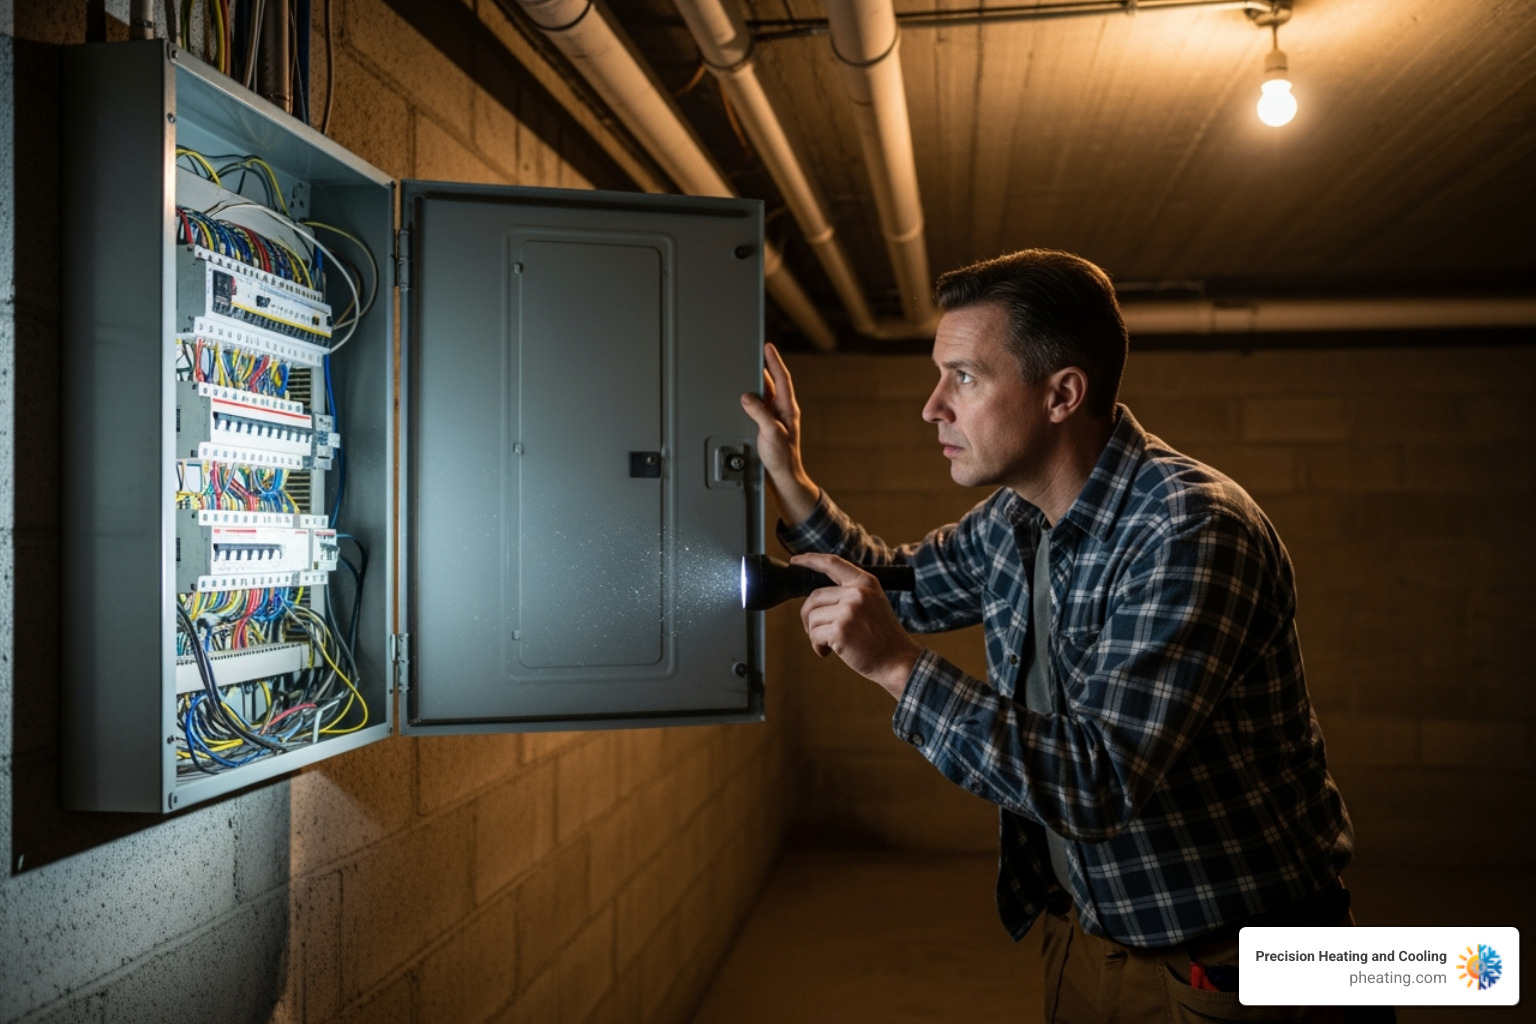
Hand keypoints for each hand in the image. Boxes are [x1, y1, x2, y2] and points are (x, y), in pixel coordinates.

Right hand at [741, 343, 818, 525]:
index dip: (774, 361)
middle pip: (774, 383)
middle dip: (765, 366)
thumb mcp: (770, 433)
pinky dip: (752, 398)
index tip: (767, 346)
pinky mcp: (769, 427)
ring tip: (747, 370)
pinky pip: (760, 406)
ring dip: (758, 382)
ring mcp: (777, 419)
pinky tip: (744, 398)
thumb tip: (748, 396)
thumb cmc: (782, 458)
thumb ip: (760, 413)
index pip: (783, 379)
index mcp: (788, 409)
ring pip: (766, 394)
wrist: (784, 478)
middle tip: (755, 352)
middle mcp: (784, 411)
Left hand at [793, 552, 922, 699]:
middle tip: (817, 632)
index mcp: (865, 582)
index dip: (810, 560)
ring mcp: (849, 611)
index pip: (832, 563)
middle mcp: (857, 593)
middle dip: (809, 616)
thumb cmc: (883, 637)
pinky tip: (829, 652)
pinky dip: (817, 646)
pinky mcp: (840, 630)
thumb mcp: (873, 603)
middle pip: (814, 597)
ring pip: (812, 617)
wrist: (898, 660)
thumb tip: (816, 598)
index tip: (796, 561)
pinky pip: (814, 635)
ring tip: (830, 644)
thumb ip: (851, 594)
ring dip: (815, 634)